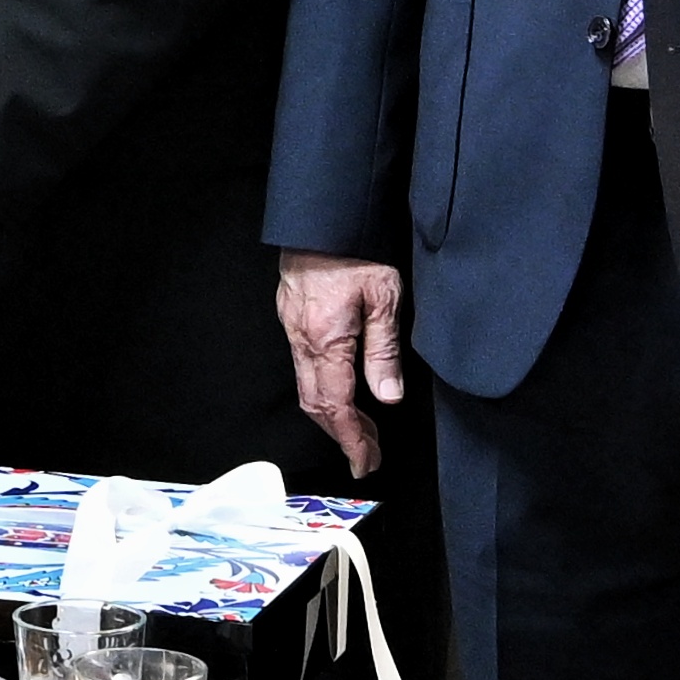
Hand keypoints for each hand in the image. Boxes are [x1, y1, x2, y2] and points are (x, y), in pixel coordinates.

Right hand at [276, 251, 408, 476]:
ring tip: (360, 431)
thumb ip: (384, 351)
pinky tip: (342, 390)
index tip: (365, 462)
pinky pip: (302, 365)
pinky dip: (322, 390)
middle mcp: (302, 339)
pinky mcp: (291, 316)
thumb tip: (387, 396)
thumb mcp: (384, 298)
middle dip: (342, 435)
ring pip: (306, 386)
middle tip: (367, 456)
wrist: (323, 216)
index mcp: (325, 340)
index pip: (336, 405)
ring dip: (332, 415)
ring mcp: (293, 328)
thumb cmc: (357, 251)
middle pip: (315, 403)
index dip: (352, 439)